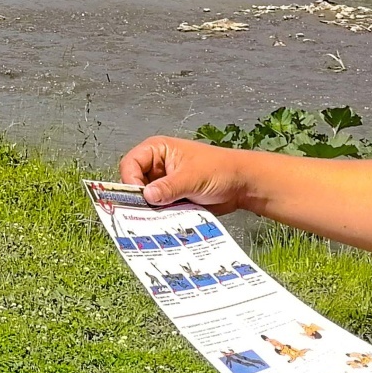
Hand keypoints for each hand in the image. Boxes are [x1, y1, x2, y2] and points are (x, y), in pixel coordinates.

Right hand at [117, 135, 250, 209]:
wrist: (241, 184)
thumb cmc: (219, 170)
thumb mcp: (191, 178)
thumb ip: (168, 187)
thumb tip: (146, 196)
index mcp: (157, 150)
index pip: (130, 164)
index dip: (130, 180)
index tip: (139, 198)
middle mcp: (156, 165)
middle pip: (134, 182)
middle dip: (139, 198)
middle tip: (145, 213)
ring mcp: (163, 182)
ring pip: (145, 198)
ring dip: (150, 209)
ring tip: (157, 219)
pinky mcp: (171, 197)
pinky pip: (157, 208)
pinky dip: (159, 215)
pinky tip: (164, 222)